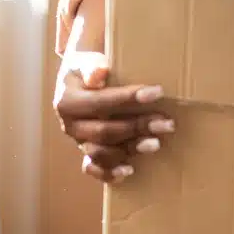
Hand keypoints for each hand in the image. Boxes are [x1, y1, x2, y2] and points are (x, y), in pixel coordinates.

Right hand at [54, 50, 173, 183]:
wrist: (80, 77)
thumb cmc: (87, 66)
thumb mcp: (86, 59)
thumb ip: (91, 65)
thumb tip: (100, 73)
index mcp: (67, 102)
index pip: (100, 102)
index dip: (128, 98)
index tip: (157, 92)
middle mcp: (70, 126)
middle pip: (104, 132)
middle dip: (137, 127)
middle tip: (167, 123)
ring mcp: (78, 142)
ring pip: (102, 153)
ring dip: (131, 149)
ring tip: (156, 144)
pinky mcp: (87, 152)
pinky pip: (94, 169)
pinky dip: (109, 173)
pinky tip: (130, 171)